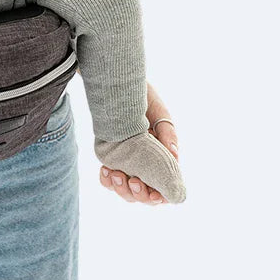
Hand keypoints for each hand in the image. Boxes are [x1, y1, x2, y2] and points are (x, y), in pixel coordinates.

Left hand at [99, 83, 179, 204]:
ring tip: (115, 175)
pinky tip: (105, 170)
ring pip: (126, 189)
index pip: (166, 186)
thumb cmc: (144, 95)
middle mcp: (146, 162)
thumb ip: (167, 133)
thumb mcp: (159, 111)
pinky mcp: (112, 155)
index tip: (153, 194)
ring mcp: (128, 160)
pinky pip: (109, 177)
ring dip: (121, 188)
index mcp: (163, 155)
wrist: (117, 82)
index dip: (161, 197)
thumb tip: (175, 155)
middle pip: (145, 193)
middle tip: (131, 181)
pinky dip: (107, 179)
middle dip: (138, 194)